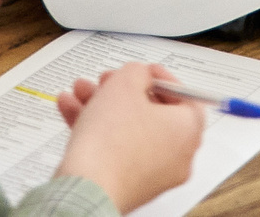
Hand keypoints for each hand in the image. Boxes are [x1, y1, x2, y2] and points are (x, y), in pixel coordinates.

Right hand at [53, 62, 204, 213]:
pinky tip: (71, 110)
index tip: (142, 71)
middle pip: (151, 113)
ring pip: (128, 130)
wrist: (87, 189)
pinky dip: (97, 130)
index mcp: (188, 130)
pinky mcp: (128, 185)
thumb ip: (137, 71)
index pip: (184, 97)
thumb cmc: (113, 141)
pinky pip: (116, 150)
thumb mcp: (126, 84)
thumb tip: (140, 76)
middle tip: (105, 81)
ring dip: (102, 106)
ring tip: (80, 91)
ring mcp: (153, 174)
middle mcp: (177, 156)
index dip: (160, 77)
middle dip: (121, 91)